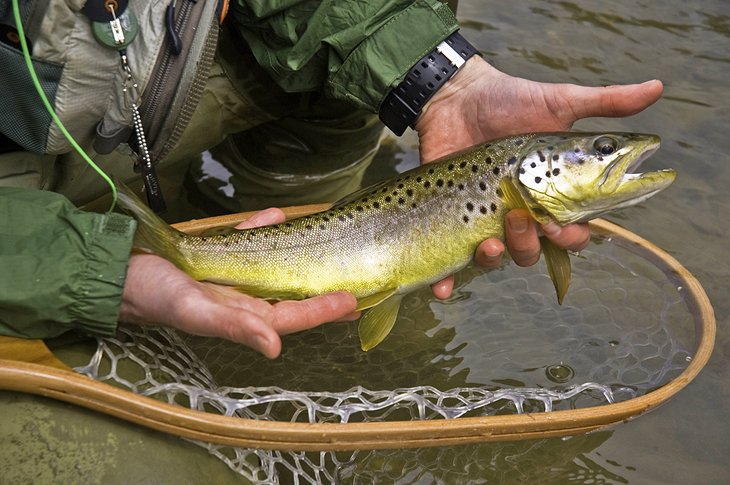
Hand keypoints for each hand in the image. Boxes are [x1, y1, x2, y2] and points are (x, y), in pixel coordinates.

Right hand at [120, 208, 357, 358]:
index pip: (292, 317)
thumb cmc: (152, 295)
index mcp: (241, 316)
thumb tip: (276, 347)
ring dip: (300, 257)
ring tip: (330, 248)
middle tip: (358, 281)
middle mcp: (241, 298)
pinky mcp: (215, 251)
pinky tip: (276, 216)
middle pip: (291, 295)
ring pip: (274, 266)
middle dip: (323, 290)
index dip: (323, 311)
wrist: (116, 270)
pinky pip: (246, 239)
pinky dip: (262, 228)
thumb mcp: (195, 311)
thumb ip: (236, 327)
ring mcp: (230, 274)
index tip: (353, 302)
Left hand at [417, 57, 663, 297]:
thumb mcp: (559, 101)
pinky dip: (446, 281)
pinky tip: (441, 287)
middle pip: (535, 251)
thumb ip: (606, 103)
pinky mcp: (451, 221)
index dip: (571, 238)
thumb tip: (658, 86)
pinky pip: (451, 262)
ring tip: (488, 240)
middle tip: (522, 218)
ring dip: (496, 260)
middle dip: (532, 245)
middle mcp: (520, 213)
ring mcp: (484, 219)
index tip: (563, 224)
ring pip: (498, 259)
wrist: (455, 96)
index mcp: (549, 194)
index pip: (571, 232)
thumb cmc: (509, 100)